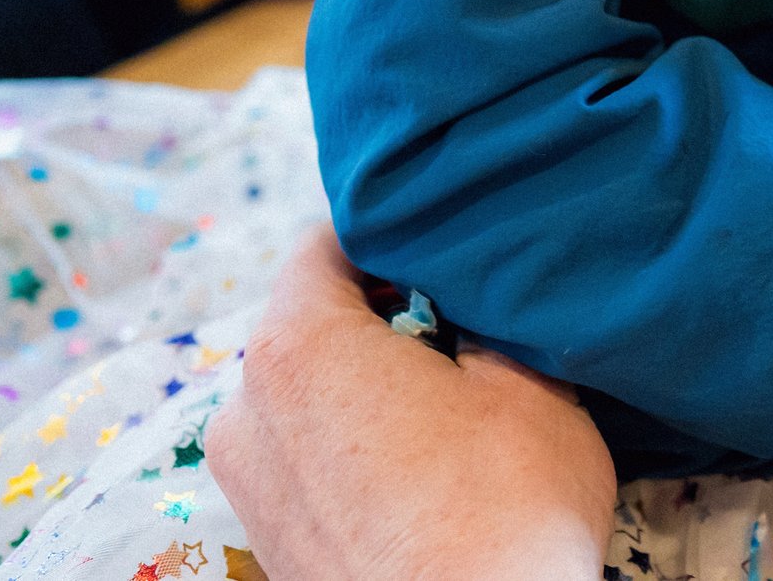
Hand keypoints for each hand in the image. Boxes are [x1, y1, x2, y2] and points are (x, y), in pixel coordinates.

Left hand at [211, 226, 616, 580]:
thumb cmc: (505, 504)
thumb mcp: (527, 376)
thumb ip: (483, 311)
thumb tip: (473, 292)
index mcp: (297, 344)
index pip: (326, 242)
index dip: (393, 234)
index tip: (448, 251)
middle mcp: (246, 406)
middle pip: (312, 319)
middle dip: (382, 316)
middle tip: (465, 333)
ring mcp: (248, 481)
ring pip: (309, 392)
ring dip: (366, 385)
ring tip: (448, 408)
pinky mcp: (268, 538)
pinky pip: (306, 456)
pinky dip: (353, 445)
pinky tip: (423, 466)